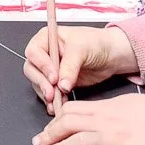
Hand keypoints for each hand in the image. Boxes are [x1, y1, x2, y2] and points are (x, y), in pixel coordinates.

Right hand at [22, 25, 139, 112]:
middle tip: (51, 93)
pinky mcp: (58, 83)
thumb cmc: (96, 42)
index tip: (54, 77)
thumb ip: (70, 66)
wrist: (112, 55)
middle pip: (32, 69)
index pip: (34, 52)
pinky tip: (58, 106)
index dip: (41, 66)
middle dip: (41, 82)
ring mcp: (51, 69)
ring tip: (56, 102)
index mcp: (46, 38)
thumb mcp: (82, 48)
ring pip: (38, 83)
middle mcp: (45, 53)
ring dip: (46, 94)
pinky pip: (49, 92)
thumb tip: (61, 84)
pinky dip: (52, 100)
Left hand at [34, 94, 144, 144]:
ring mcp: (113, 140)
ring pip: (78, 143)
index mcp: (105, 108)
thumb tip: (89, 114)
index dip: (55, 119)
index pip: (71, 110)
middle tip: (38, 142)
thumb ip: (106, 108)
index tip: (49, 127)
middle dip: (50, 134)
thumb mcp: (126, 102)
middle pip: (68, 125)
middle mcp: (105, 123)